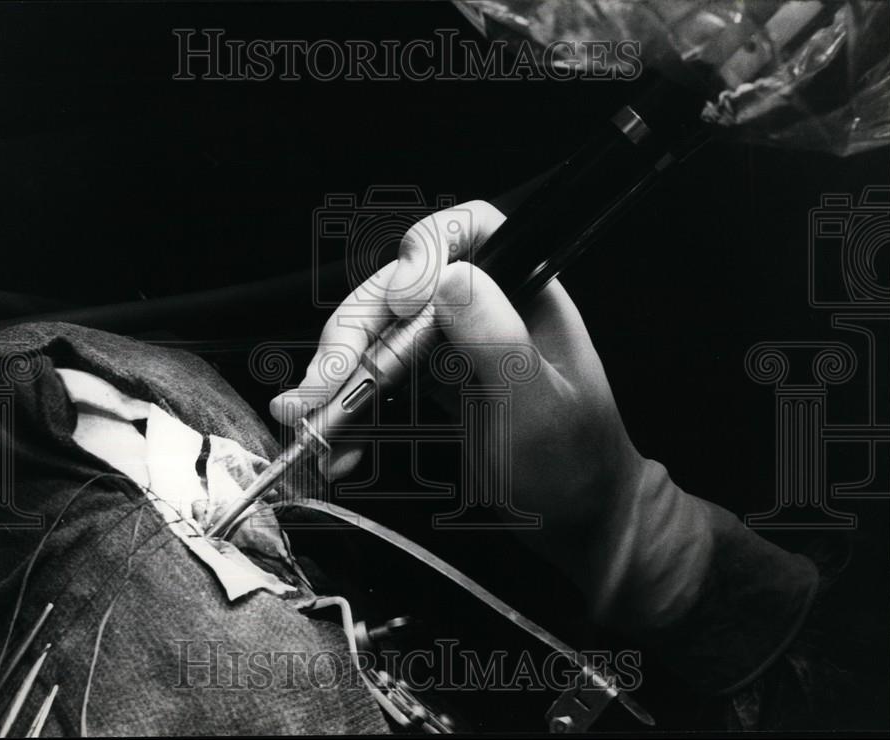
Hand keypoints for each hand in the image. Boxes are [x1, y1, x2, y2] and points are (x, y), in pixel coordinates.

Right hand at [269, 200, 647, 571]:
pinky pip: (379, 378)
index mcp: (524, 295)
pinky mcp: (435, 380)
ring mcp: (455, 344)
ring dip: (336, 379)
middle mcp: (484, 309)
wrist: (580, 521)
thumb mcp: (535, 405)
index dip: (423, 250)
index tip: (400, 305)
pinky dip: (352, 411)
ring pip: (378, 334)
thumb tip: (445, 277)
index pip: (471, 231)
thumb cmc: (573, 465)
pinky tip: (342, 451)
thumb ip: (495, 339)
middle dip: (351, 334)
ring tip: (309, 426)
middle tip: (318, 390)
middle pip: (400, 289)